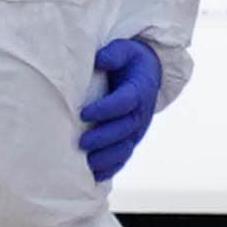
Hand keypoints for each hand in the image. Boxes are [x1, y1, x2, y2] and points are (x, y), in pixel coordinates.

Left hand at [78, 33, 168, 181]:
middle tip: (81, 144)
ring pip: (124, 148)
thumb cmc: (128, 61)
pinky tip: (94, 177)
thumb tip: (101, 59)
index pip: (124, 102)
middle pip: (123, 129)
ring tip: (87, 166)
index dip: (106, 109)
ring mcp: (136, 129)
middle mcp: (140, 112)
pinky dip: (111, 168)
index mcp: (138, 89)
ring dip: (106, 158)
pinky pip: (123, 157)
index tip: (83, 113)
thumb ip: (114, 53)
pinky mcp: (130, 140)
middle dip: (103, 138)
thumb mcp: (124, 50)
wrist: (146, 74)